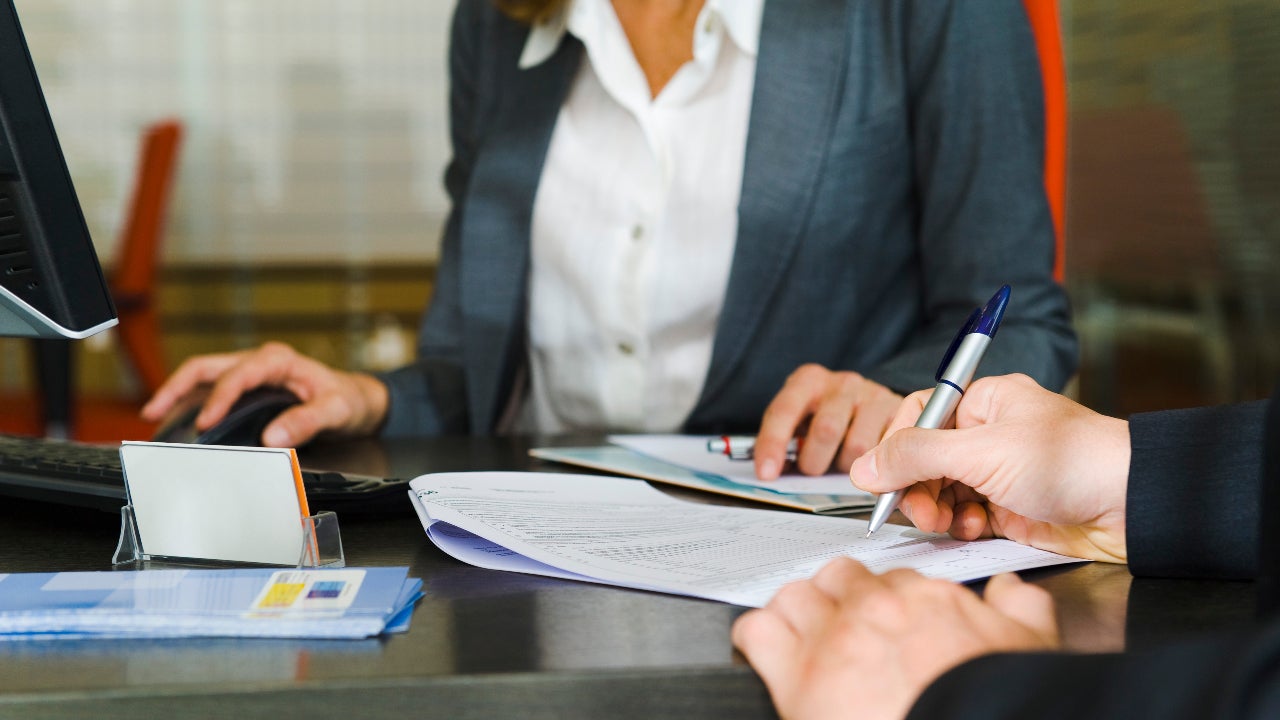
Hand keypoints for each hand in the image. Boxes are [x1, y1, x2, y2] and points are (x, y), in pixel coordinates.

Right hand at [140, 341, 389, 446]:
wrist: (359, 399)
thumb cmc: (348, 399)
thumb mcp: (337, 410)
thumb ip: (308, 421)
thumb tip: (273, 437)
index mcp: (279, 360)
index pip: (239, 375)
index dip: (219, 398)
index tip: (206, 423)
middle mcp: (260, 362)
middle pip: (207, 367)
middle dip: (177, 386)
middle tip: (154, 410)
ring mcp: (251, 373)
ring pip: (204, 375)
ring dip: (178, 392)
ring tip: (155, 415)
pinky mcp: (248, 388)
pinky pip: (212, 390)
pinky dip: (192, 402)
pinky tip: (179, 420)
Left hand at [733, 557, 1058, 719]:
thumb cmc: (991, 699)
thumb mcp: (1028, 645)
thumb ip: (1019, 609)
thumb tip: (1009, 590)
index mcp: (924, 600)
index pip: (891, 578)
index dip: (886, 599)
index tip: (885, 618)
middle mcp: (874, 609)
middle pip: (838, 577)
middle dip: (839, 597)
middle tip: (843, 624)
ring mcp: (832, 638)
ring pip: (795, 595)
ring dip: (798, 612)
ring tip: (803, 635)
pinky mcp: (796, 674)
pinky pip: (757, 631)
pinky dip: (758, 637)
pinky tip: (767, 650)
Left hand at [755, 365, 901, 479]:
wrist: (868, 400)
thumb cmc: (825, 415)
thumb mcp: (800, 419)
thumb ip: (786, 440)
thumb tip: (772, 473)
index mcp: (808, 381)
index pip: (784, 411)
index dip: (772, 444)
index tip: (766, 473)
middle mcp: (841, 383)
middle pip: (826, 430)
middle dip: (814, 462)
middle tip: (813, 469)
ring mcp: (872, 395)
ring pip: (858, 447)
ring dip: (846, 467)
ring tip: (842, 462)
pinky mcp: (899, 411)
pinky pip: (885, 450)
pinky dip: (874, 466)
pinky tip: (868, 461)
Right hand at [850, 373, 1128, 561]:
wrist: (1134, 506)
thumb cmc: (1072, 461)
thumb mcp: (981, 452)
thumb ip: (916, 456)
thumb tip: (864, 467)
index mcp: (986, 402)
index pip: (920, 415)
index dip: (898, 445)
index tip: (884, 475)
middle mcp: (990, 434)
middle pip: (925, 458)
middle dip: (916, 485)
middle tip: (918, 509)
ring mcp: (999, 473)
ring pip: (942, 490)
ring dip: (936, 509)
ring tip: (947, 522)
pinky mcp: (1011, 509)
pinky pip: (965, 516)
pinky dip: (961, 526)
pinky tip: (973, 529)